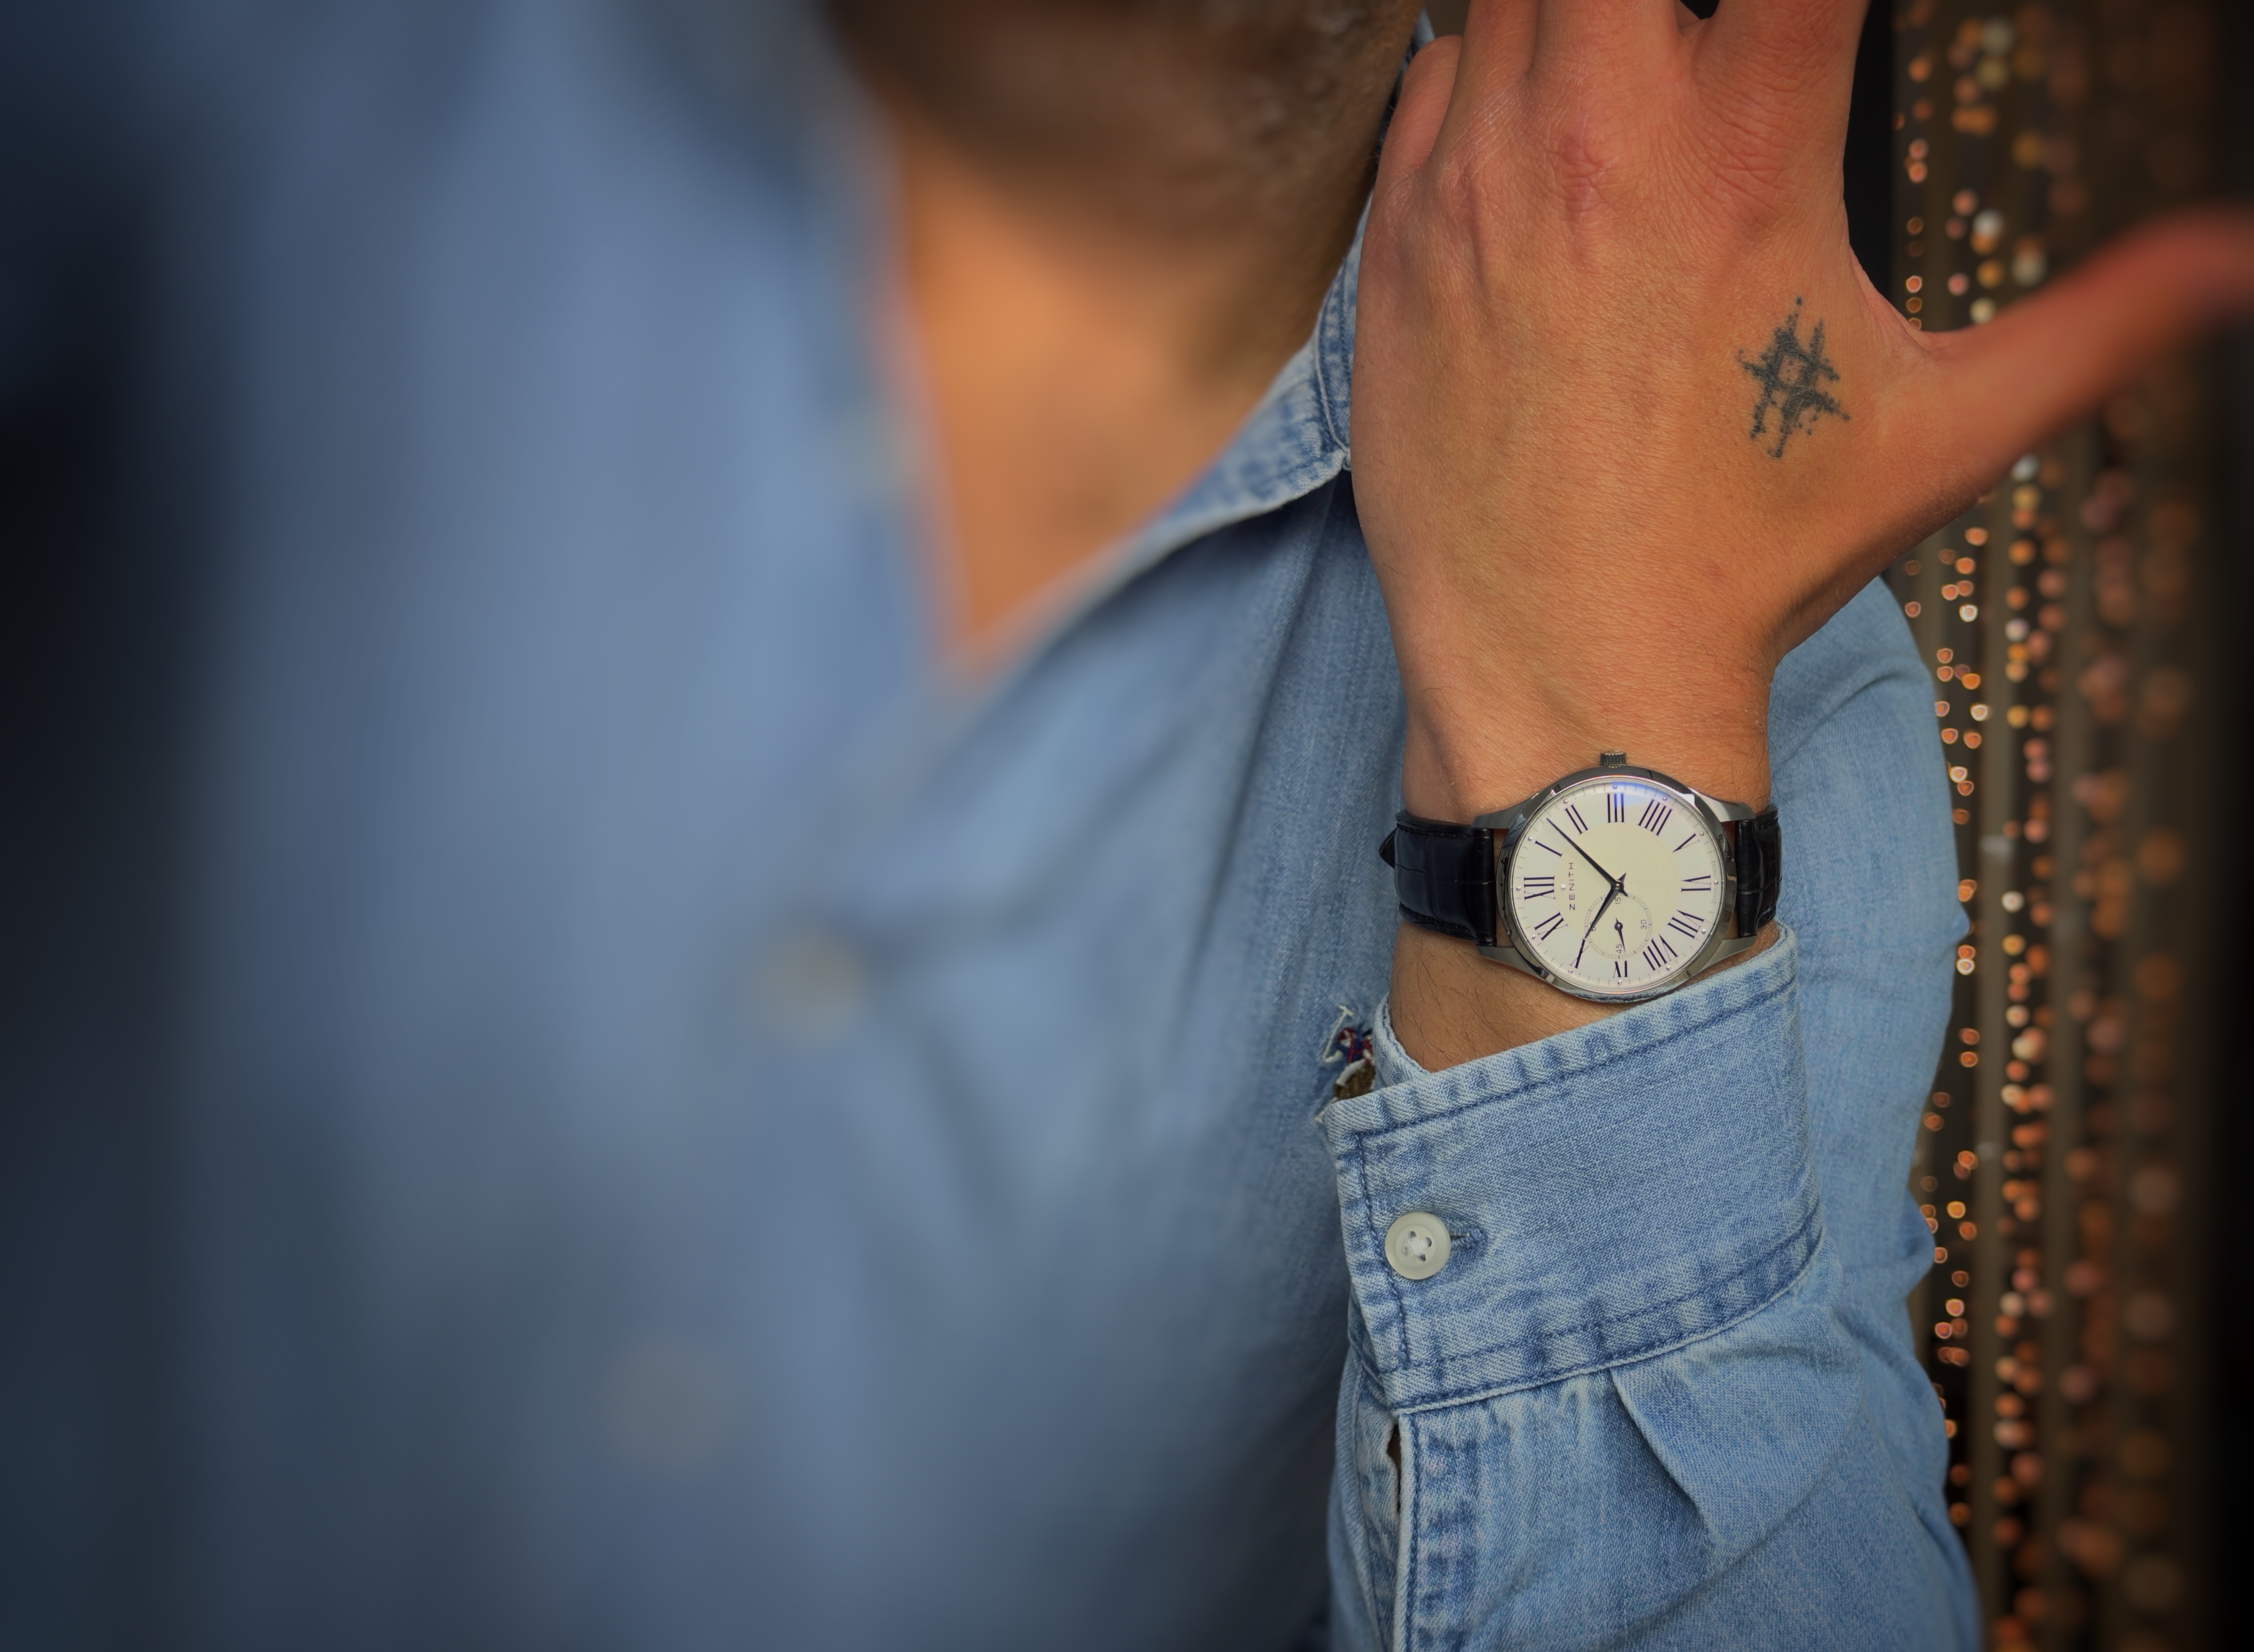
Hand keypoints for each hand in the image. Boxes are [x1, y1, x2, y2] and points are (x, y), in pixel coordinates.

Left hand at [1355, 0, 2253, 1063]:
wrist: (1569, 672)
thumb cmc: (1753, 559)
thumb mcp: (1947, 432)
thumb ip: (2102, 321)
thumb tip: (2239, 259)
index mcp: (1752, 151)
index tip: (1808, 26)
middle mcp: (1602, 140)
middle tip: (1701, 54)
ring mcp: (1480, 183)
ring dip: (1579, 20)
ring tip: (1626, 95)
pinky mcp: (1396, 242)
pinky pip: (1429, 81)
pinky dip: (1482, 82)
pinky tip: (1529, 148)